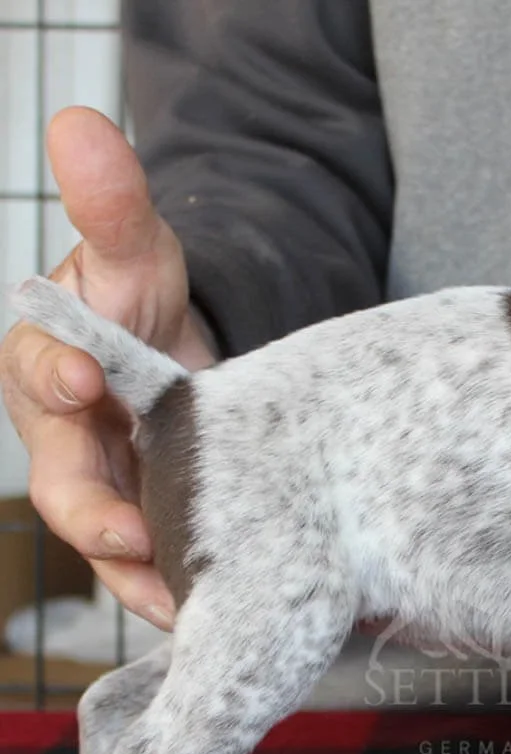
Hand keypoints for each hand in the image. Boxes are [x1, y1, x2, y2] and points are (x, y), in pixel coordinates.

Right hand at [0, 107, 216, 628]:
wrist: (180, 357)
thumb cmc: (143, 304)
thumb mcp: (138, 254)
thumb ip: (112, 207)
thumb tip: (82, 121)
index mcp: (51, 368)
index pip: (41, 371)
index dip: (56, 374)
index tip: (81, 378)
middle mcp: (67, 440)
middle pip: (65, 485)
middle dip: (93, 512)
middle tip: (127, 534)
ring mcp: (105, 492)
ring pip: (109, 545)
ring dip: (139, 576)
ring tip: (178, 603)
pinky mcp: (146, 529)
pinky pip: (152, 569)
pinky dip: (174, 592)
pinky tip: (208, 615)